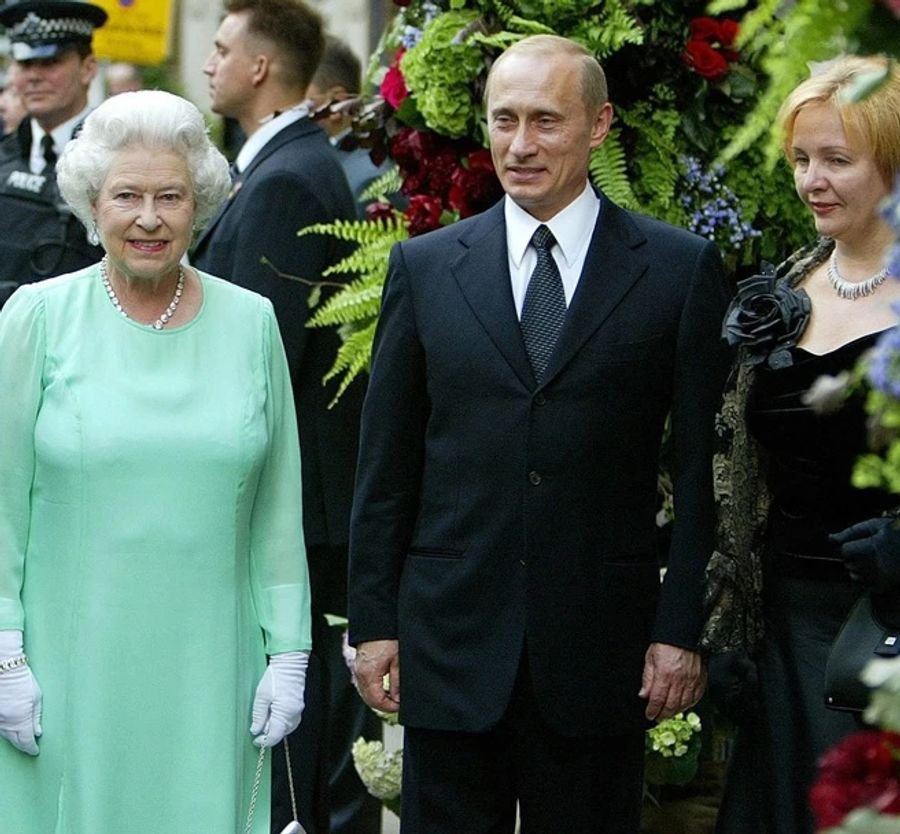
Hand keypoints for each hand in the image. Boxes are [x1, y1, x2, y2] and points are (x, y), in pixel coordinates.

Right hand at [0, 630, 41, 755]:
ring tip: (22, 742)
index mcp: (20, 719)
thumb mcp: (37, 697)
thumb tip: (37, 733)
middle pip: (14, 741)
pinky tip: (10, 732)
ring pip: (5, 736)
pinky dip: (6, 732)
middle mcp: (6, 723)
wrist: (4, 670)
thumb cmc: (24, 681)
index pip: (26, 741)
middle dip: (23, 746)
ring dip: (14, 739)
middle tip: (30, 749)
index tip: (35, 752)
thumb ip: (36, 717)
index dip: (31, 748)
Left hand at [250, 651, 307, 747]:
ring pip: (286, 728)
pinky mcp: (299, 706)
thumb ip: (259, 715)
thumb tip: (256, 730)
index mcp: (284, 713)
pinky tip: (274, 714)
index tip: (255, 740)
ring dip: (275, 727)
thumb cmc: (275, 677)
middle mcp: (294, 714)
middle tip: (259, 724)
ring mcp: (298, 710)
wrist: (290, 664)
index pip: (275, 736)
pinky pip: (290, 721)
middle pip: (281, 733)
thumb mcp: (261, 696)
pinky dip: (281, 722)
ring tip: (266, 717)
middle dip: (269, 733)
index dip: (264, 741)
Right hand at [354, 639, 398, 712]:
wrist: (378, 620)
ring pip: (366, 692)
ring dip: (378, 697)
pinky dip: (374, 689)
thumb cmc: (389, 637)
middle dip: (383, 704)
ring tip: (394, 696)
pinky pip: (365, 683)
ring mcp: (358, 668)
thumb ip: (397, 682)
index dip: (389, 707)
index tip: (400, 705)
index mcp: (368, 674)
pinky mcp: (360, 664)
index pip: (376, 701)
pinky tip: (385, 687)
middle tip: (398, 703)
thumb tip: (397, 698)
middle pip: (369, 699)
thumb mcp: (398, 660)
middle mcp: (360, 673)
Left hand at [639, 642, 704, 720]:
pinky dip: (690, 704)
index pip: (658, 699)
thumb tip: (644, 694)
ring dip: (676, 712)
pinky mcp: (700, 678)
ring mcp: (691, 680)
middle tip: (658, 718)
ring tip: (669, 714)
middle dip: (663, 714)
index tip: (649, 715)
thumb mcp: (650, 658)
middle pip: (671, 705)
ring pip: (684, 704)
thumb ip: (647, 678)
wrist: (682, 633)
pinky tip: (684, 706)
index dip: (653, 710)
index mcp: (665, 675)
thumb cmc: (665, 643)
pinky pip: (696, 697)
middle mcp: (679, 680)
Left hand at [830, 517, 899, 593]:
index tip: (864, 543)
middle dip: (855, 557)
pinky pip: (864, 584)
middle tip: (872, 551)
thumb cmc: (896, 534)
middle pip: (848, 563)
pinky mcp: (883, 587)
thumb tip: (830, 538)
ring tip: (876, 559)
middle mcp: (874, 566)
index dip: (851, 545)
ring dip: (859, 568)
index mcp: (872, 549)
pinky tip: (879, 569)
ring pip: (854, 575)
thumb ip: (851, 532)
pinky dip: (868, 578)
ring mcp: (880, 579)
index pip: (844, 550)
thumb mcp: (875, 526)